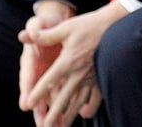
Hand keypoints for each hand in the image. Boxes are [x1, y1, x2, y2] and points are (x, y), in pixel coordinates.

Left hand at [19, 0, 124, 125]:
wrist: (115, 24)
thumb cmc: (89, 25)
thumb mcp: (66, 27)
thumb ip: (46, 35)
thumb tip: (26, 36)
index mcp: (67, 61)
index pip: (49, 81)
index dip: (38, 93)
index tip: (30, 104)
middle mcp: (79, 73)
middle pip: (64, 98)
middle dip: (54, 114)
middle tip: (46, 126)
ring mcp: (91, 76)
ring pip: (79, 100)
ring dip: (70, 115)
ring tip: (63, 126)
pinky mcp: (101, 75)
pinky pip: (96, 95)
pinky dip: (90, 106)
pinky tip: (86, 114)